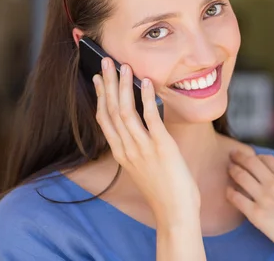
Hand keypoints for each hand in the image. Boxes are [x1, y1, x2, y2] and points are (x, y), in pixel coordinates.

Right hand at [93, 59, 200, 226]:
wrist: (174, 213)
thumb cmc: (163, 190)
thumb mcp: (143, 166)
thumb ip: (139, 145)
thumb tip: (143, 123)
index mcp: (121, 153)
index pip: (104, 119)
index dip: (101, 96)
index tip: (99, 78)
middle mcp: (127, 149)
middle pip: (111, 110)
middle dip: (108, 83)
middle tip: (105, 60)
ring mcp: (143, 148)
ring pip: (126, 111)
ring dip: (124, 86)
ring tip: (123, 66)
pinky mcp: (161, 147)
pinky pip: (151, 118)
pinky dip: (147, 99)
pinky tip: (147, 83)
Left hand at [226, 151, 273, 260]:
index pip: (267, 158)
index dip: (256, 156)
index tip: (250, 157)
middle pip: (251, 162)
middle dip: (239, 156)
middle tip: (232, 155)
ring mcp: (264, 198)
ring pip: (241, 176)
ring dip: (233, 170)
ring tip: (229, 169)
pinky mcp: (256, 214)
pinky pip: (236, 198)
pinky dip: (230, 192)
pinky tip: (228, 191)